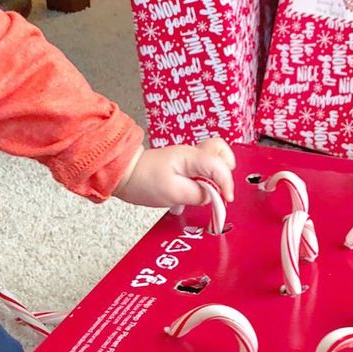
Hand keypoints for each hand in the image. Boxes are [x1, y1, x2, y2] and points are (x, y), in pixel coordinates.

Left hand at [113, 137, 235, 207]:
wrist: (125, 174)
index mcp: (190, 157)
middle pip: (222, 151)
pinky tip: (197, 194)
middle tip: (221, 189)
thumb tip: (213, 197)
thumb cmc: (144, 181)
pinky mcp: (185, 167)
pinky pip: (204, 170)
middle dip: (227, 171)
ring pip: (215, 160)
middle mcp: (192, 154)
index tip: (226, 199)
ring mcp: (189, 159)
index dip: (226, 183)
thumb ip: (197, 195)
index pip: (219, 165)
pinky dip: (207, 181)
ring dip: (217, 176)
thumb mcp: (173, 193)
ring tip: (211, 192)